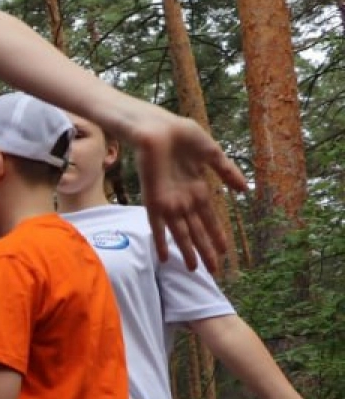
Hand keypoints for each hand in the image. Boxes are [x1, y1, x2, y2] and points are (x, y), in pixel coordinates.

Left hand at [122, 105, 246, 270]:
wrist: (156, 126)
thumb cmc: (180, 134)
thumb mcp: (210, 152)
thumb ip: (226, 171)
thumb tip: (244, 190)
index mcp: (197, 188)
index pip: (210, 218)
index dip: (217, 234)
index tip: (225, 251)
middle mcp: (184, 199)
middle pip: (197, 231)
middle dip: (205, 250)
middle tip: (214, 272)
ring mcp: (169, 200)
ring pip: (181, 232)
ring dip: (188, 251)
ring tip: (195, 270)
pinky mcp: (153, 198)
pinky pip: (156, 224)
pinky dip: (161, 241)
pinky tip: (165, 257)